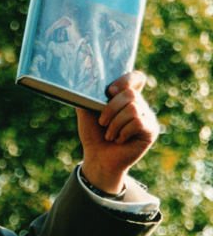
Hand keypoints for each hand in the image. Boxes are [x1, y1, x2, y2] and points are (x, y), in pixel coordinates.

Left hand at [77, 71, 157, 192]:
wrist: (97, 157)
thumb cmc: (93, 134)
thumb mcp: (86, 112)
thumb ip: (88, 96)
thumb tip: (87, 83)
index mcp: (125, 96)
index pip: (136, 78)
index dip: (125, 80)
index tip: (109, 91)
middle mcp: (139, 104)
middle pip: (130, 93)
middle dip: (110, 108)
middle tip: (102, 122)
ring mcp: (147, 117)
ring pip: (133, 108)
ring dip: (115, 124)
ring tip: (109, 135)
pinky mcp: (151, 130)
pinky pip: (138, 122)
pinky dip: (123, 132)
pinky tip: (119, 139)